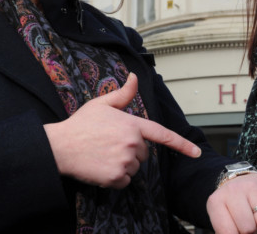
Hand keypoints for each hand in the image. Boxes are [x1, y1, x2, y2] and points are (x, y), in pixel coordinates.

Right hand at [44, 73, 200, 188]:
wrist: (60, 147)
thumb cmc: (80, 125)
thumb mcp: (102, 104)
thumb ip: (123, 93)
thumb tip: (134, 76)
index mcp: (132, 124)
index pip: (163, 135)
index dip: (182, 144)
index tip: (196, 153)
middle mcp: (132, 143)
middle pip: (144, 153)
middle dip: (131, 150)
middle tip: (109, 144)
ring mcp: (125, 161)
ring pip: (135, 168)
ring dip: (123, 165)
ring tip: (103, 155)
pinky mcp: (116, 177)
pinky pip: (125, 181)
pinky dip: (115, 178)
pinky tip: (101, 167)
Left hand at [207, 173, 256, 233]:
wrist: (238, 181)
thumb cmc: (231, 206)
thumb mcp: (222, 218)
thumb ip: (226, 231)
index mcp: (216, 202)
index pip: (228, 232)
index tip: (238, 232)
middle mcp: (232, 190)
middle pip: (248, 228)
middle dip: (252, 232)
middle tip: (248, 225)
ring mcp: (250, 184)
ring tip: (256, 216)